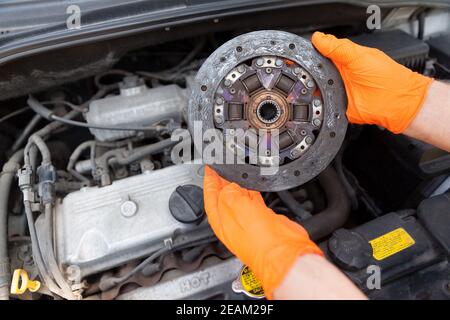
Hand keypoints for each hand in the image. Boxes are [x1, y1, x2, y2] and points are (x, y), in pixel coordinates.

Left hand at [203, 166, 322, 298]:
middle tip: (221, 168)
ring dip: (237, 185)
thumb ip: (228, 192)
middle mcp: (232, 222)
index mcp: (220, 220)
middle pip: (224, 197)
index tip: (209, 168)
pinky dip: (252, 191)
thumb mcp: (234, 205)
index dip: (209, 181)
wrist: (282, 251)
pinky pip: (254, 201)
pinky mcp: (264, 219)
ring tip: (235, 173)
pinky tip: (253, 186)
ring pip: (239, 198)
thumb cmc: (257, 239)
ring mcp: (248, 221)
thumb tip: (230, 186)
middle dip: (222, 181)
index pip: (210, 196)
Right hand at [311, 32, 432, 133]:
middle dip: (307, 72)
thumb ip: (338, 48)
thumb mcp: (359, 56)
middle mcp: (339, 74)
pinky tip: (317, 99)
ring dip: (311, 88)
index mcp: (344, 59)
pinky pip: (322, 104)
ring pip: (316, 88)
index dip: (311, 52)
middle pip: (315, 72)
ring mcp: (338, 91)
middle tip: (302, 71)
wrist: (396, 103)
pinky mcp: (337, 105)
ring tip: (309, 85)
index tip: (300, 54)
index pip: (321, 52)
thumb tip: (318, 38)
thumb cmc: (386, 77)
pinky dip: (318, 103)